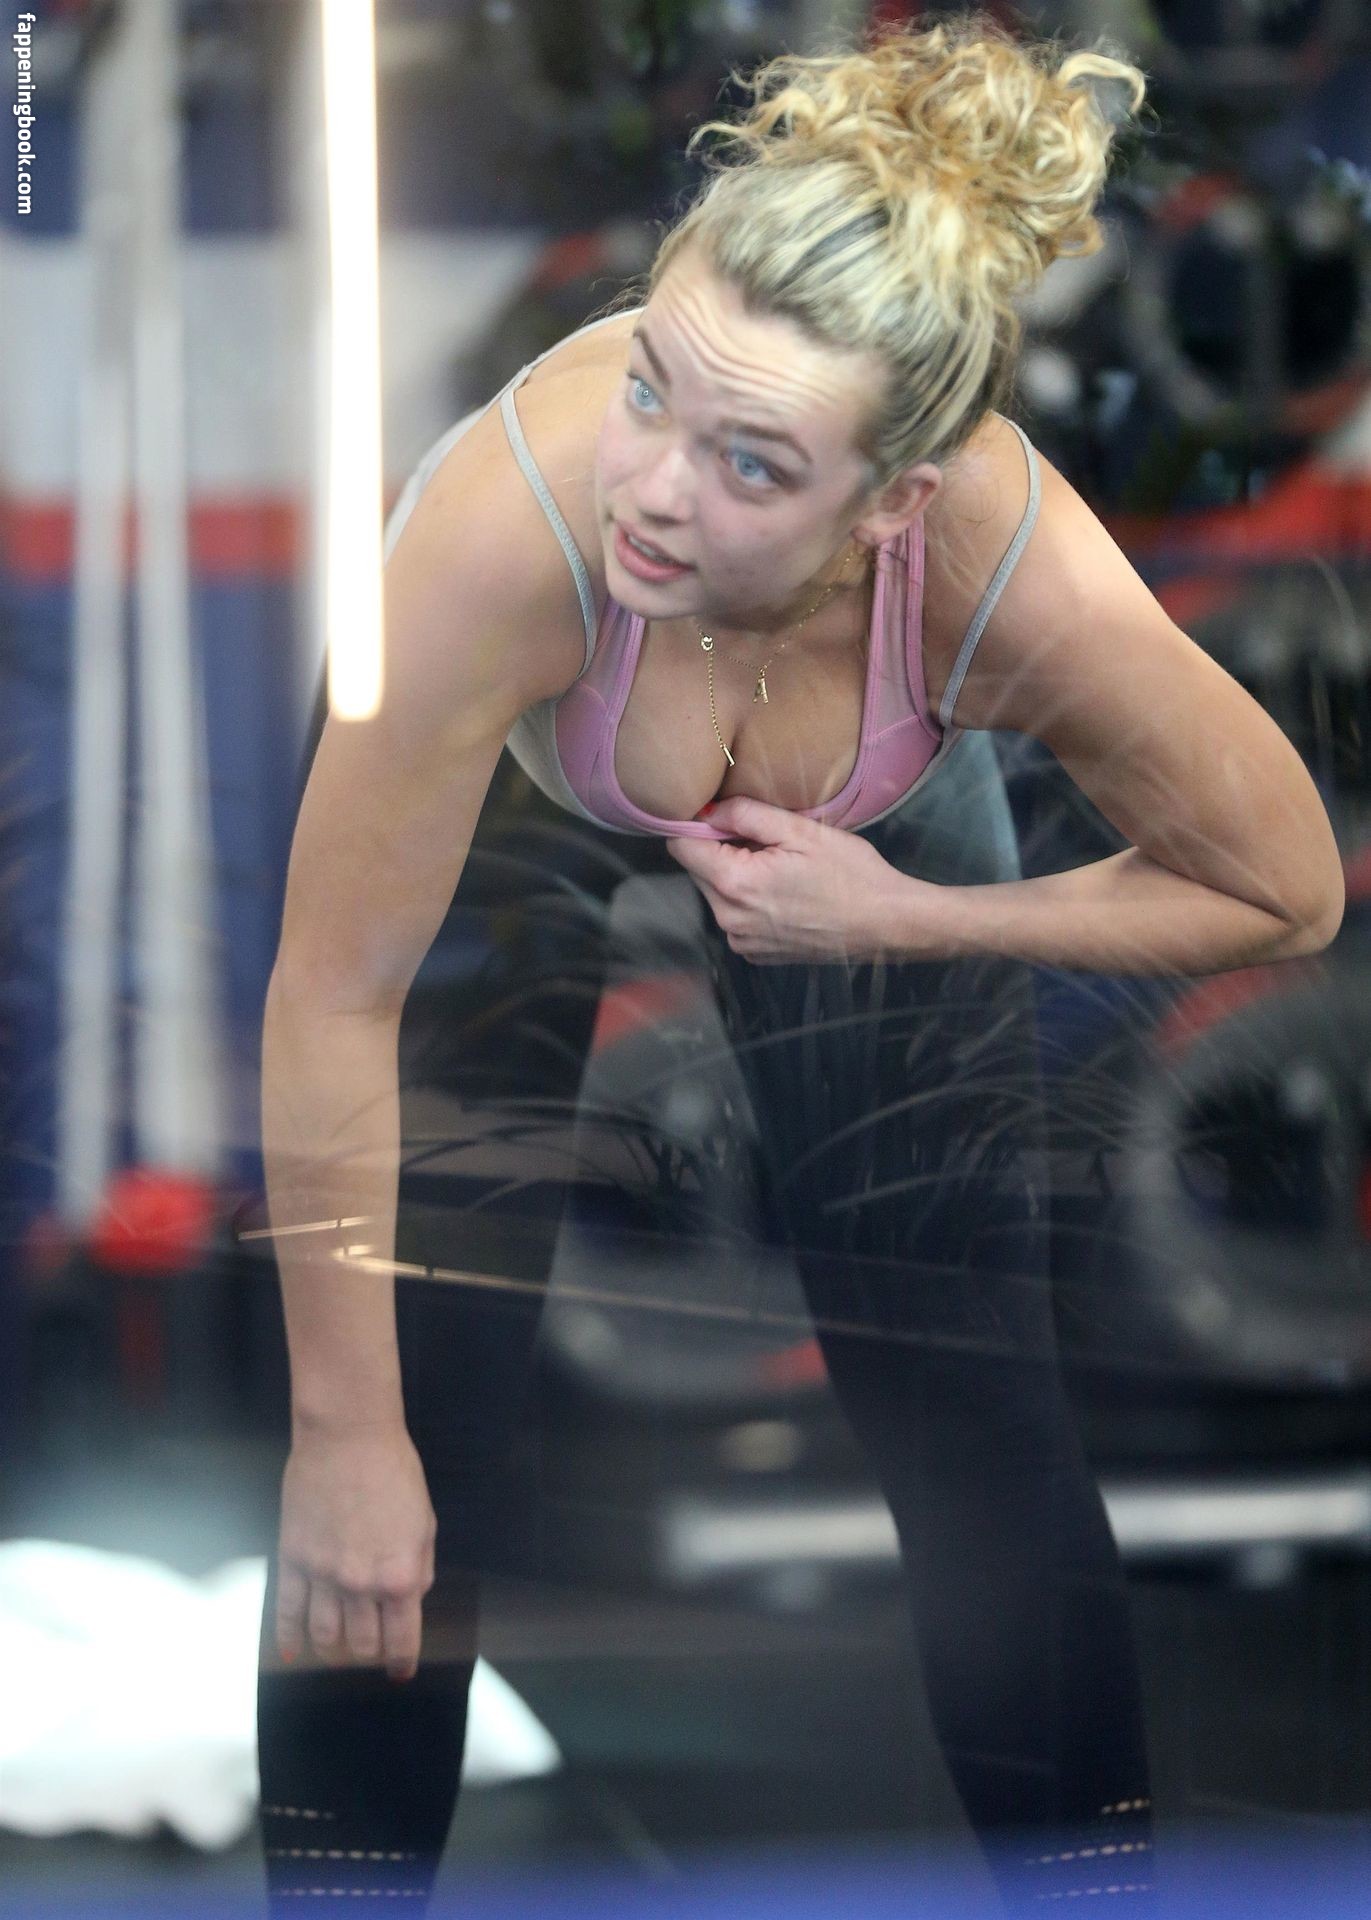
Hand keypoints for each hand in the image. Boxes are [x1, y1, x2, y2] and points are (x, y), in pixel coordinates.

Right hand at [275, 1420, 436, 1680]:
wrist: (349, 1437)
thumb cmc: (394, 1472)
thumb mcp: (424, 1523)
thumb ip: (418, 1569)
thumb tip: (409, 1601)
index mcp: (400, 1576)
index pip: (401, 1639)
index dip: (401, 1662)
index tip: (400, 1672)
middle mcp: (360, 1584)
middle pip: (361, 1644)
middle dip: (368, 1654)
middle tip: (370, 1652)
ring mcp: (322, 1574)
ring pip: (324, 1635)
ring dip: (333, 1650)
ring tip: (338, 1649)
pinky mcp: (293, 1558)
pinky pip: (287, 1611)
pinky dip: (289, 1639)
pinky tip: (294, 1654)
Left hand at [665, 795, 934, 962]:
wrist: (886, 924)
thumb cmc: (850, 874)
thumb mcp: (801, 831)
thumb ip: (747, 815)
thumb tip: (709, 810)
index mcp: (735, 884)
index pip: (681, 846)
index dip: (698, 825)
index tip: (726, 818)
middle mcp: (728, 919)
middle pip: (697, 871)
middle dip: (721, 851)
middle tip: (767, 843)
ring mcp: (741, 941)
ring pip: (716, 893)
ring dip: (736, 876)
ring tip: (781, 869)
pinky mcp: (755, 953)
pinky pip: (735, 917)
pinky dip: (750, 901)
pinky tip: (785, 894)